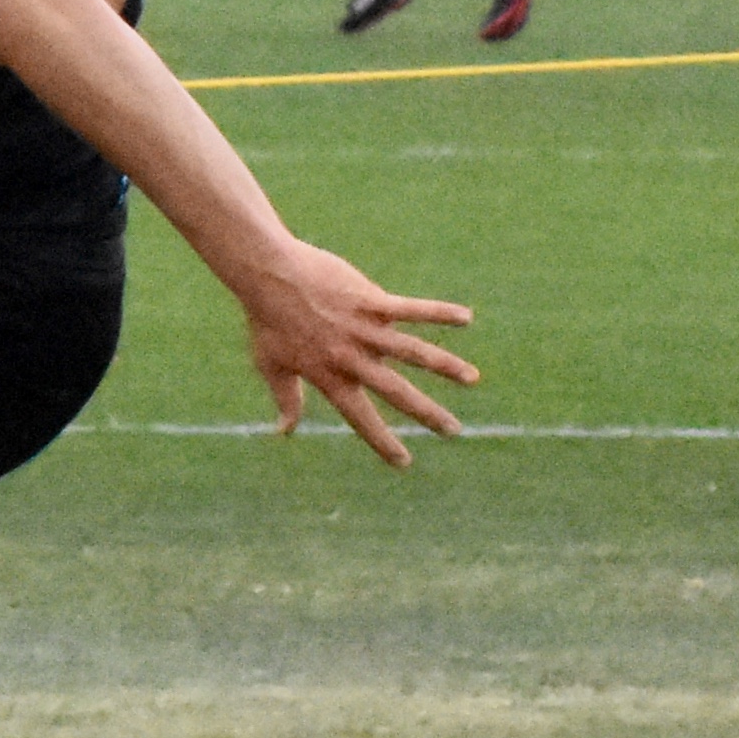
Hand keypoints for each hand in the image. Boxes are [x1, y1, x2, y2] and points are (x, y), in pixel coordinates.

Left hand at [238, 238, 475, 469]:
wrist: (267, 275)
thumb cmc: (266, 321)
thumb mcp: (270, 366)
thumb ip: (286, 400)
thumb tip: (284, 431)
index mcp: (329, 377)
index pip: (360, 417)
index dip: (381, 441)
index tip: (404, 462)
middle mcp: (351, 358)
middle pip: (396, 391)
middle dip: (426, 412)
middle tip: (454, 431)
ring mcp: (363, 329)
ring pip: (412, 351)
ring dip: (444, 366)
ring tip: (472, 379)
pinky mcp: (370, 301)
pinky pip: (411, 308)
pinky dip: (439, 313)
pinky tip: (466, 317)